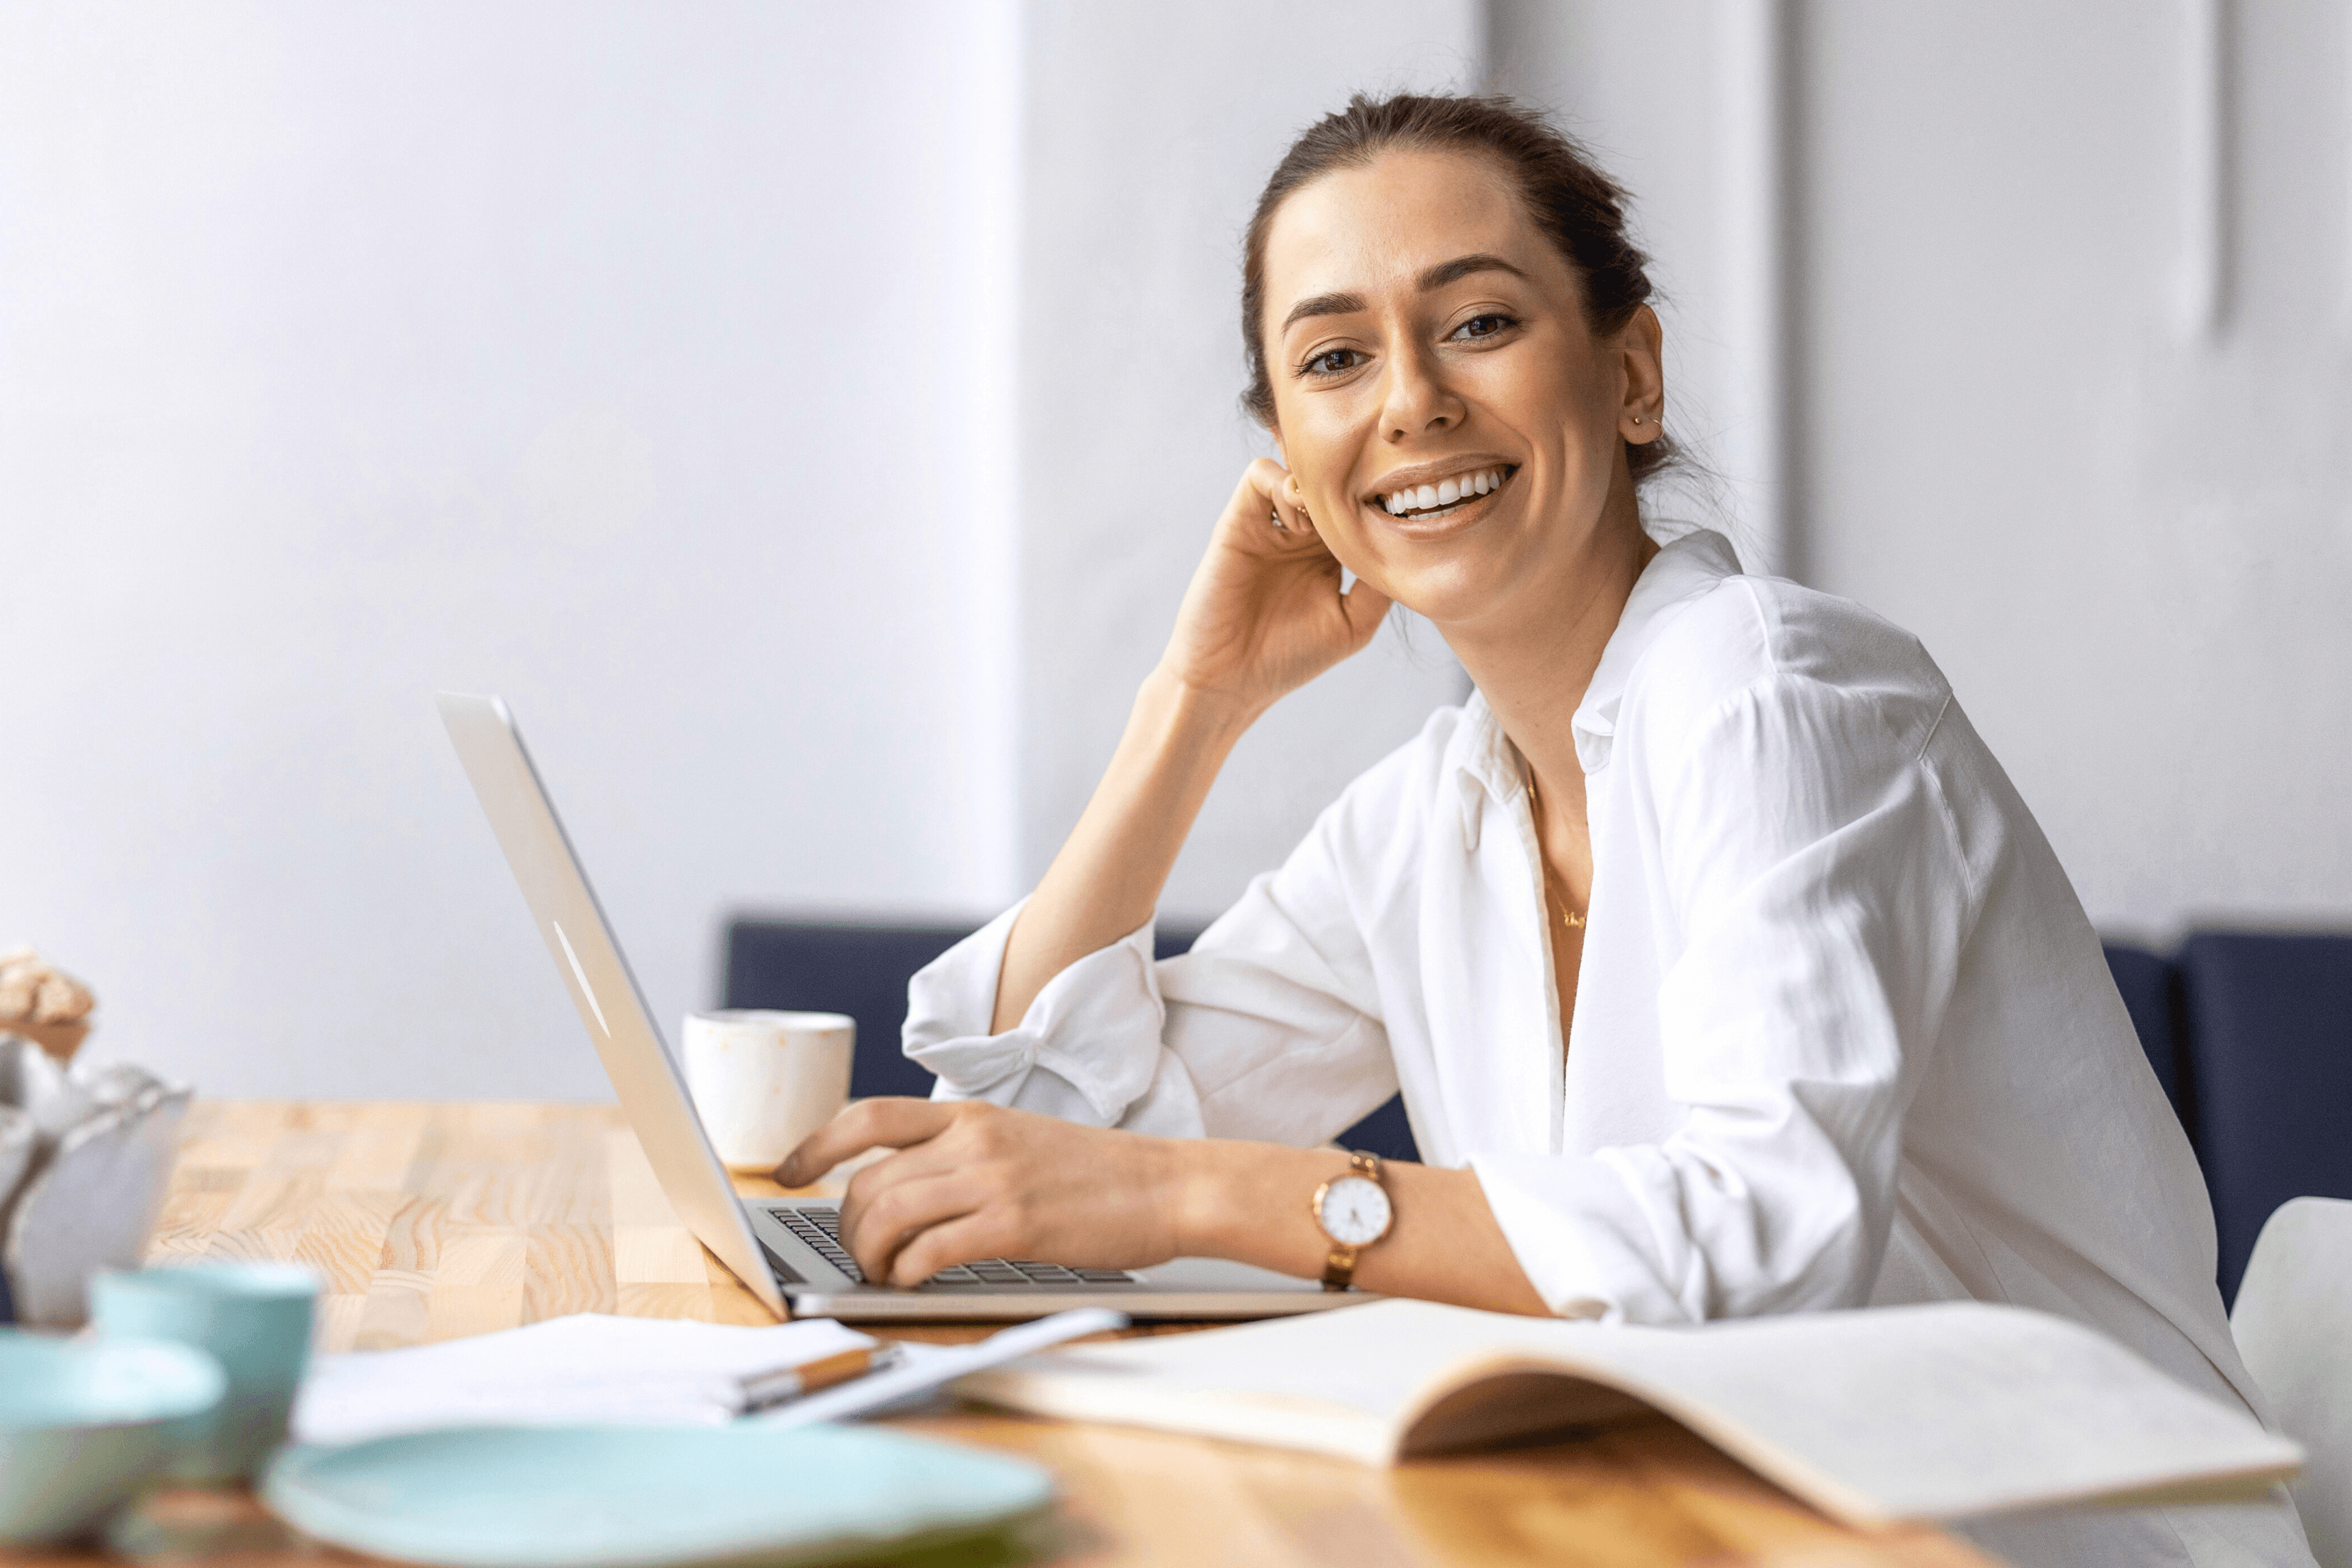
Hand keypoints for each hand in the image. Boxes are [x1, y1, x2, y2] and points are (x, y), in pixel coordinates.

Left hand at [776, 1100, 1188, 1286]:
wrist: (1167, 1185)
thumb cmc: (1098, 1173)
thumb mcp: (1019, 1139)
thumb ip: (962, 1151)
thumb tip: (904, 1185)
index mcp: (969, 1114)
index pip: (868, 1117)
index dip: (814, 1144)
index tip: (786, 1171)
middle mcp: (972, 1139)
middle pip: (866, 1181)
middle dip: (845, 1227)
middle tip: (859, 1255)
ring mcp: (992, 1179)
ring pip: (887, 1216)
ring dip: (870, 1256)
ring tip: (885, 1274)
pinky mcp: (1014, 1223)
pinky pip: (929, 1250)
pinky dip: (907, 1273)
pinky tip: (915, 1280)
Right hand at [1158, 457, 1392, 714]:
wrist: (1229, 679)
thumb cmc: (1288, 659)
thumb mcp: (1353, 623)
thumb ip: (1380, 584)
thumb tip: (1412, 544)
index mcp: (1328, 554)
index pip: (1359, 504)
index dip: (1379, 497)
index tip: (1403, 505)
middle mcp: (1300, 533)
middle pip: (1331, 478)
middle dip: (1353, 478)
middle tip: (1371, 497)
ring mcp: (1270, 524)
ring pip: (1297, 467)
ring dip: (1318, 482)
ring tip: (1329, 521)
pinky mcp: (1238, 522)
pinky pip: (1260, 475)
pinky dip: (1283, 483)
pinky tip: (1300, 524)